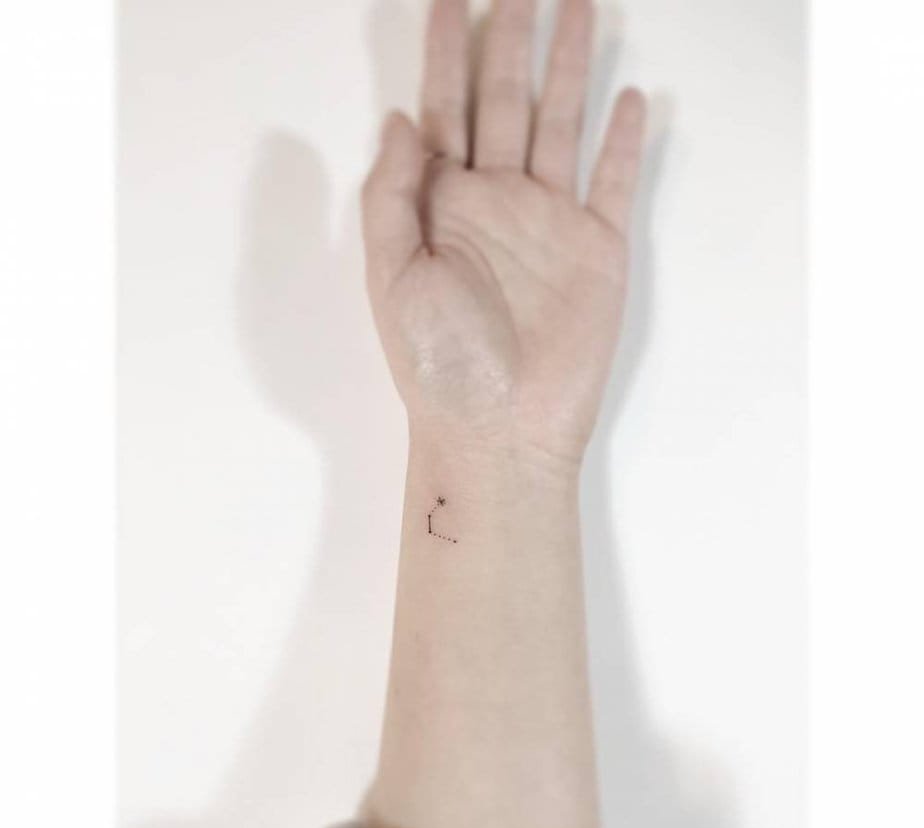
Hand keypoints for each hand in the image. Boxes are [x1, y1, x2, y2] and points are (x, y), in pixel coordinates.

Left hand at [362, 0, 645, 463]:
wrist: (499, 429)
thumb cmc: (438, 364)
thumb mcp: (392, 273)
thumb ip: (393, 193)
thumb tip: (400, 118)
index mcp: (443, 206)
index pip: (444, 106)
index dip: (445, 48)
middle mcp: (498, 203)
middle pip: (506, 98)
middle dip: (512, 34)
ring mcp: (551, 224)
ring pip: (562, 124)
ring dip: (571, 67)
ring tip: (579, 8)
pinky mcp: (599, 252)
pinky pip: (615, 184)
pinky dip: (624, 143)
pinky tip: (630, 100)